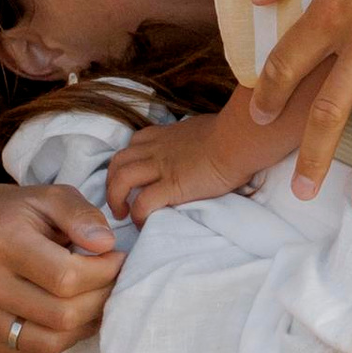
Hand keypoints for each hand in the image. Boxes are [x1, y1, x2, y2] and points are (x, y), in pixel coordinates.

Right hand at [0, 181, 121, 352]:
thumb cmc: (21, 212)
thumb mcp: (53, 196)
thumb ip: (81, 215)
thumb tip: (105, 244)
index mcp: (0, 242)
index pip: (67, 278)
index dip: (104, 272)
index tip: (117, 259)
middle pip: (62, 315)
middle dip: (100, 300)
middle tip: (113, 282)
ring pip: (50, 343)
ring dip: (84, 325)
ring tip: (95, 299)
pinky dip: (63, 339)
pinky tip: (71, 313)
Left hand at [105, 113, 242, 222]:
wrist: (239, 140)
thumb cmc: (232, 133)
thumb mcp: (205, 129)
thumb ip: (194, 139)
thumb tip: (200, 145)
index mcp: (166, 135)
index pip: (135, 143)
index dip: (128, 160)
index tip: (132, 176)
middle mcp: (157, 148)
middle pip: (118, 161)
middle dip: (112, 181)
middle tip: (119, 199)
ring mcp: (161, 167)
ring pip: (121, 179)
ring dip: (115, 198)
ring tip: (122, 214)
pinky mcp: (170, 186)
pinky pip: (143, 203)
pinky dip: (138, 215)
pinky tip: (142, 223)